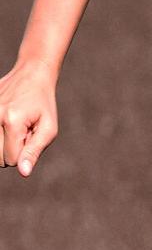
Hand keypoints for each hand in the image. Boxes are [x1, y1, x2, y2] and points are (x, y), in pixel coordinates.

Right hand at [0, 59, 58, 176]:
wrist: (31, 76)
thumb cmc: (42, 105)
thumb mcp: (48, 128)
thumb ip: (34, 151)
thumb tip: (23, 173)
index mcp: (12, 122)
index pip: (11, 160)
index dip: (23, 155)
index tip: (30, 137)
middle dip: (10, 152)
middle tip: (21, 133)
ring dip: (1, 145)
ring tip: (12, 129)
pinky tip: (3, 124)